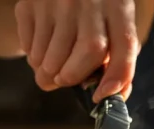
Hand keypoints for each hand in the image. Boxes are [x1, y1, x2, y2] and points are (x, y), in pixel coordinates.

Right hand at [13, 0, 147, 101]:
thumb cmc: (93, 6)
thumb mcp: (113, 19)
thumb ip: (118, 54)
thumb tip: (112, 93)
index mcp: (118, 6)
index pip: (124, 45)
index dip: (117, 76)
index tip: (101, 95)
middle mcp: (91, 2)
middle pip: (88, 51)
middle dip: (73, 77)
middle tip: (63, 81)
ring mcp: (58, 1)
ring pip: (51, 55)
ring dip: (48, 73)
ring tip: (49, 69)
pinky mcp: (31, 3)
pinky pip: (29, 45)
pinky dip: (33, 57)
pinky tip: (40, 49)